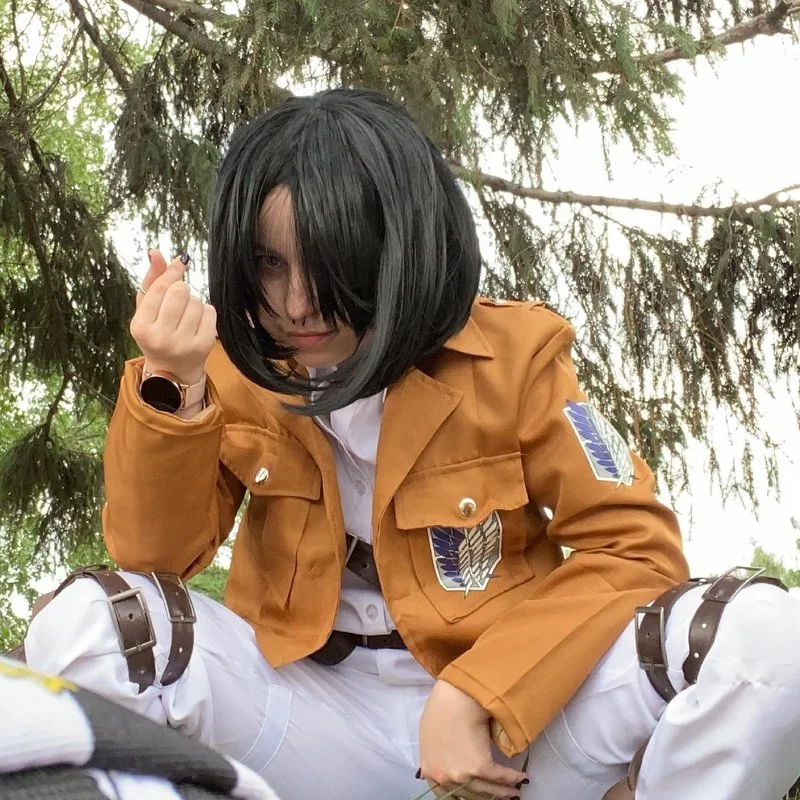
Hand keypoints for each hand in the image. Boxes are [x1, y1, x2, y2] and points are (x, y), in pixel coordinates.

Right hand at [130, 250, 216, 384]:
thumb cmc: (156, 333)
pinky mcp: (203, 345)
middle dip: (181, 290)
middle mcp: (161, 337)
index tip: (180, 265)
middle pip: (180, 291)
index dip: (171, 273)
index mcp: (141, 327)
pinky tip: (197, 322)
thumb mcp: (146, 310)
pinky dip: (206, 311)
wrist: (172, 371)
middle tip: (178, 302)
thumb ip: (151, 280)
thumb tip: (156, 252)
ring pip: (196, 301)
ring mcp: (183, 343)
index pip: (159, 289)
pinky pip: (210, 311)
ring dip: (194, 302)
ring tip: (186, 316)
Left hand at [418, 680, 527, 798]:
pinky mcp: (480, 767)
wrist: (455, 697)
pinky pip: (500, 776)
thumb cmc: (441, 708)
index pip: (448, 795)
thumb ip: (435, 756)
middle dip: (487, 796)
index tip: (478, 797)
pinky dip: (513, 778)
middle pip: (470, 795)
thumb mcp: (430, 736)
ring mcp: (463, 775)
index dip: (466, 796)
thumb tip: (446, 761)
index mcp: (430, 771)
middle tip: (500, 796)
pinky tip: (521, 778)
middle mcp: (446, 779)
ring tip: (514, 792)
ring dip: (503, 792)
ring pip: (486, 789)